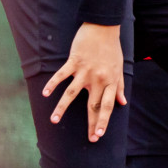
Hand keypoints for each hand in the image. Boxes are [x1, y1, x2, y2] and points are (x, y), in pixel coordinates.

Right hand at [43, 22, 125, 140]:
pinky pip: (61, 76)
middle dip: (92, 123)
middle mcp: (99, 79)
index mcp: (110, 81)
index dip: (103, 121)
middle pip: (94, 105)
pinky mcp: (74, 62)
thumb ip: (120, 87)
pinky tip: (45, 94)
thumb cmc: (112, 49)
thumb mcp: (120, 68)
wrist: (104, 28)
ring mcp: (85, 71)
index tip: (98, 135)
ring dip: (62, 108)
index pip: (107, 106)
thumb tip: (122, 103)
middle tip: (89, 139)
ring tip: (54, 121)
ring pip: (72, 93)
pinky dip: (52, 84)